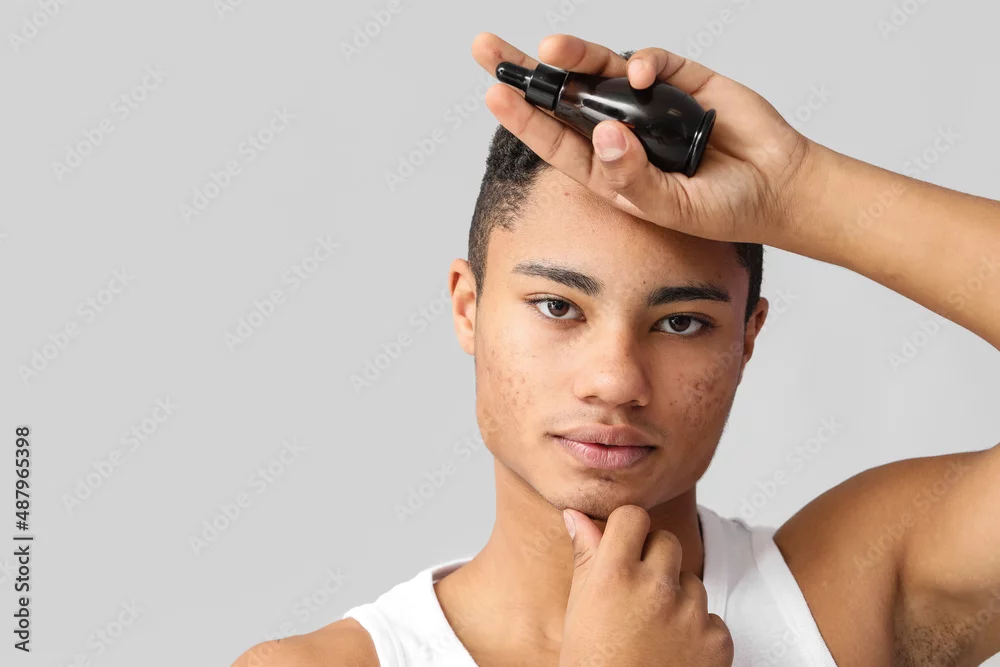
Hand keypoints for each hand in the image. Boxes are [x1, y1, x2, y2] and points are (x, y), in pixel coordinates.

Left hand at [471, 32, 818, 245]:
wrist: (777, 186)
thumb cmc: (722, 207)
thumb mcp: (673, 208)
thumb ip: (636, 178)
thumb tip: (605, 135)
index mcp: (607, 169)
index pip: (554, 139)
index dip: (522, 117)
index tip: (493, 93)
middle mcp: (619, 132)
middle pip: (562, 96)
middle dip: (526, 73)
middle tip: (486, 48)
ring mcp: (646, 105)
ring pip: (599, 71)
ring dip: (574, 57)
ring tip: (550, 49)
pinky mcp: (679, 81)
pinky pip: (650, 61)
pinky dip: (642, 62)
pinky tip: (641, 76)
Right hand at [559, 505, 733, 666]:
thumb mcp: (579, 612)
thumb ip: (586, 558)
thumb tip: (577, 516)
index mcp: (613, 575)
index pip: (632, 516)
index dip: (628, 530)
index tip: (623, 546)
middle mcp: (654, 587)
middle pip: (666, 542)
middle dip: (654, 561)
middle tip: (636, 594)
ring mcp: (690, 614)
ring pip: (692, 581)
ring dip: (677, 598)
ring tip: (653, 632)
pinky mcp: (718, 640)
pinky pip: (711, 617)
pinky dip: (698, 632)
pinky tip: (674, 653)